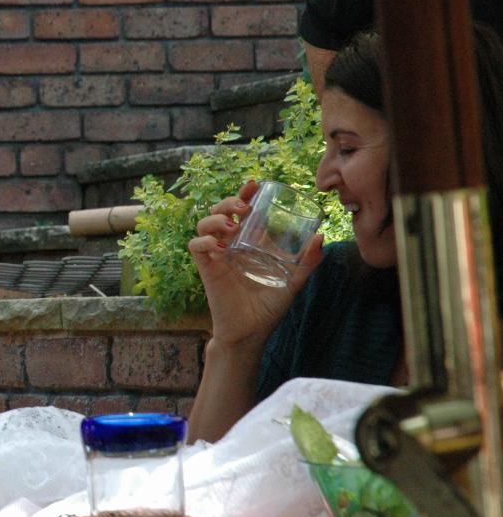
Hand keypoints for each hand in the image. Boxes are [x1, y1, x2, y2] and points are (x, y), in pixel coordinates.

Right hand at [188, 179, 323, 347]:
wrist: (251, 332)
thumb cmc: (269, 307)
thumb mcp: (293, 281)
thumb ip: (306, 262)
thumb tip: (320, 238)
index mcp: (248, 242)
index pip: (241, 210)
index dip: (244, 194)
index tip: (254, 184)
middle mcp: (229, 244)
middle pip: (219, 211)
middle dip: (228, 202)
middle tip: (243, 206)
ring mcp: (216, 255)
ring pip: (204, 224)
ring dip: (215, 218)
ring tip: (231, 225)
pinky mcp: (206, 268)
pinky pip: (196, 247)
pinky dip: (204, 242)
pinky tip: (219, 247)